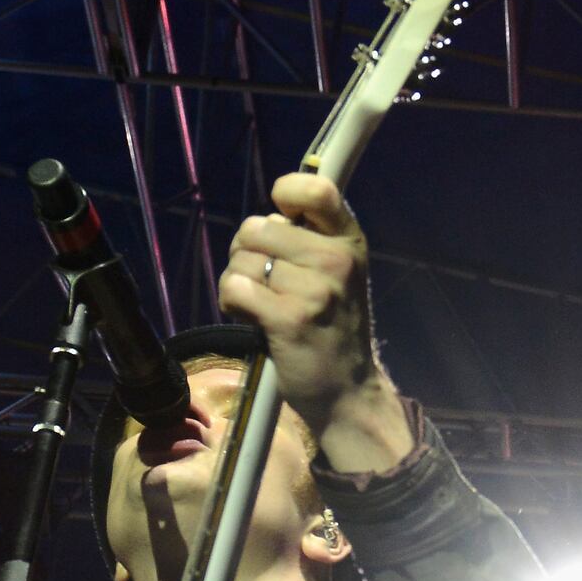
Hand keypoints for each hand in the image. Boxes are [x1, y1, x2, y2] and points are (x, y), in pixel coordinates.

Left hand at [220, 172, 413, 477]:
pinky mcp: (289, 318)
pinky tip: (252, 319)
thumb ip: (309, 240)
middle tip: (270, 284)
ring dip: (240, 282)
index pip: (314, 189)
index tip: (283, 219)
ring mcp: (315, 289)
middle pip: (256, 227)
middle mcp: (337, 260)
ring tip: (264, 306)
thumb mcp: (337, 275)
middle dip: (249, 253)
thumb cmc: (332, 329)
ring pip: (242, 259)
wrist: (347, 391)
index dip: (286, 194)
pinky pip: (235, 287)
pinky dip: (232, 303)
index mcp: (349, 242)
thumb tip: (264, 219)